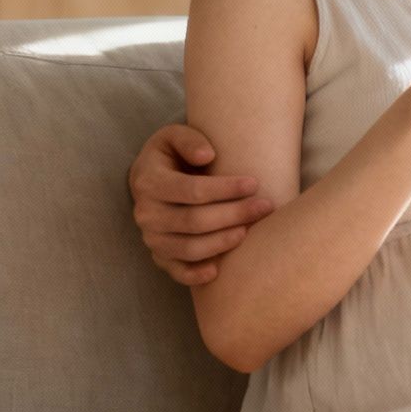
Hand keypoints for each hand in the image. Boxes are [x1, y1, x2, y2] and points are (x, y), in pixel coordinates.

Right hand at [130, 123, 274, 285]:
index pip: (192, 190)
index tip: (254, 183)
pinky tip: (219, 270)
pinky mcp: (159, 255)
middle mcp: (146, 213)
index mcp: (148, 182)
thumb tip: (207, 155)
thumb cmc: (171, 155)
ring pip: (188, 248)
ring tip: (249, 231)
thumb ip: (189, 139)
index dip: (225, 189)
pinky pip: (176, 271)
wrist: (151, 179)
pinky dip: (196, 275)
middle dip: (233, 215)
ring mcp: (152, 238)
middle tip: (264, 207)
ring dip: (222, 242)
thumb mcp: (173, 136)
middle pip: (194, 221)